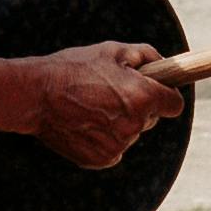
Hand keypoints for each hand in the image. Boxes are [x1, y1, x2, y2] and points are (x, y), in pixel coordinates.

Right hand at [33, 40, 188, 168]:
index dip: (165, 94)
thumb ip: (147, 55)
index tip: (155, 90)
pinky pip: (114, 147)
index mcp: (142, 97)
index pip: (174, 104)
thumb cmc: (74, 68)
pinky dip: (103, 137)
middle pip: (150, 119)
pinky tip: (84, 122)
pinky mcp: (103, 159)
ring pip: (130, 133)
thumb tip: (165, 65)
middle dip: (138, 106)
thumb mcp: (112, 51)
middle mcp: (135, 125)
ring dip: (119, 122)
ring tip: (90, 106)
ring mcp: (119, 145)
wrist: (36, 95)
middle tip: (110, 92)